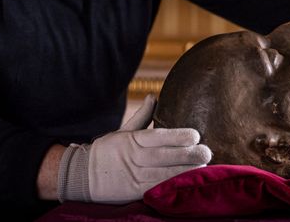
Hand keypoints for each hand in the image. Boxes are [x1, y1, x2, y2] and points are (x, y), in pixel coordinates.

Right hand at [57, 94, 211, 203]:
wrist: (82, 175)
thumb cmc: (106, 151)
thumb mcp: (122, 131)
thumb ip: (141, 116)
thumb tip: (153, 96)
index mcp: (131, 140)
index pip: (157, 136)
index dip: (177, 136)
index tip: (195, 134)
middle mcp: (134, 158)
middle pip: (164, 156)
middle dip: (187, 154)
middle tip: (207, 152)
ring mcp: (134, 176)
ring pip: (162, 174)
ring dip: (184, 171)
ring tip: (203, 167)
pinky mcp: (133, 192)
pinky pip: (155, 189)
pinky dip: (170, 187)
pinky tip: (186, 185)